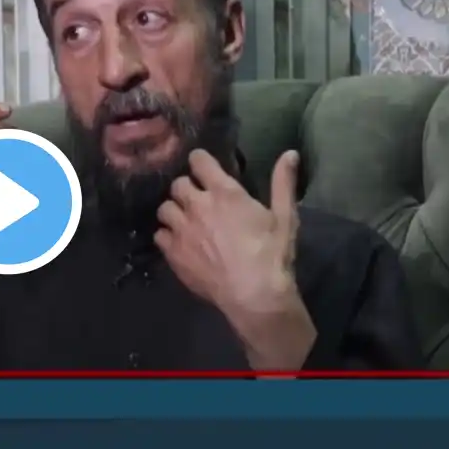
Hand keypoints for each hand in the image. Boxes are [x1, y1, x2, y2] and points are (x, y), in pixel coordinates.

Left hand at [153, 149, 315, 369]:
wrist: (253, 295)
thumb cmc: (272, 254)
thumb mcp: (285, 217)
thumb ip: (283, 183)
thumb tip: (289, 153)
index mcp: (224, 193)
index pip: (199, 161)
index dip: (199, 161)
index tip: (202, 166)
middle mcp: (197, 206)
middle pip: (177, 185)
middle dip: (186, 188)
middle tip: (197, 199)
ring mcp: (181, 230)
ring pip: (164, 209)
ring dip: (174, 211)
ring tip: (185, 220)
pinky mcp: (173, 253)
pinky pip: (159, 235)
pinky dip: (167, 236)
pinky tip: (179, 242)